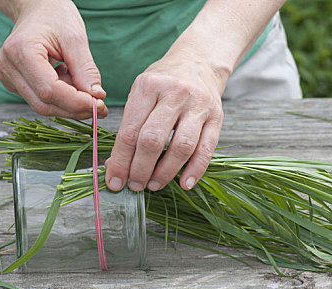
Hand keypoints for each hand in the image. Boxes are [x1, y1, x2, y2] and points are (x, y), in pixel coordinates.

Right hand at [0, 0, 107, 118]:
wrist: (36, 9)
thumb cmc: (55, 17)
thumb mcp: (75, 38)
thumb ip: (86, 70)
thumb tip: (97, 98)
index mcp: (20, 51)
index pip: (49, 90)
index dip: (75, 102)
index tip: (99, 104)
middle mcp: (7, 67)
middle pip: (44, 103)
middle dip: (74, 108)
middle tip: (99, 106)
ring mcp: (7, 77)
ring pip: (42, 105)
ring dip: (68, 103)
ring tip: (81, 83)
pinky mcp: (12, 83)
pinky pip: (39, 100)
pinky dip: (60, 97)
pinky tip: (66, 78)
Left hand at [105, 55, 225, 191]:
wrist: (199, 60)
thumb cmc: (162, 82)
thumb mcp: (140, 91)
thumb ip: (129, 125)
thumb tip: (116, 166)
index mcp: (148, 86)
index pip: (130, 131)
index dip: (120, 161)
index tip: (114, 181)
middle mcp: (174, 94)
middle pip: (153, 140)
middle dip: (140, 170)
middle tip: (134, 186)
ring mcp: (198, 105)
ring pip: (181, 147)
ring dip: (165, 173)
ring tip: (153, 185)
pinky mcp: (217, 116)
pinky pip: (207, 149)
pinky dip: (195, 170)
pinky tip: (184, 184)